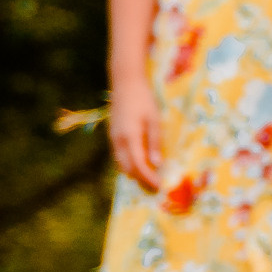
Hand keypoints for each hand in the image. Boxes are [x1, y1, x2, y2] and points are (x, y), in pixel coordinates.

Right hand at [109, 76, 162, 191]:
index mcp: (130, 137)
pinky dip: (128, 164)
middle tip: (154, 187)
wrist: (125, 84)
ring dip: (133, 173)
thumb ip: (154, 143)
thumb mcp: (154, 120)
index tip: (158, 186)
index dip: (148, 178)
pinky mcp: (113, 135)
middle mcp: (118, 141)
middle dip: (140, 180)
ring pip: (121, 163)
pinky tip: (138, 165)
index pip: (138, 165)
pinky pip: (118, 156)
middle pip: (127, 168)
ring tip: (148, 179)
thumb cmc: (144, 100)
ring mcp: (113, 138)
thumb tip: (157, 164)